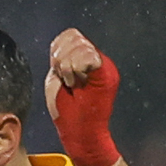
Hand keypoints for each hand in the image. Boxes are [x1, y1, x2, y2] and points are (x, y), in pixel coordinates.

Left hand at [43, 29, 120, 165]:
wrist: (78, 131)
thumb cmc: (67, 110)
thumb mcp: (57, 78)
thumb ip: (62, 59)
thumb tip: (60, 44)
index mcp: (85, 59)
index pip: (70, 34)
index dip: (58, 49)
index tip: (59, 72)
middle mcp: (97, 59)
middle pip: (73, 36)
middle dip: (61, 58)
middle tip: (66, 81)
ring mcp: (104, 65)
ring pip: (80, 45)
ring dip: (67, 67)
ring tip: (72, 84)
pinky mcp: (107, 73)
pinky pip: (88, 56)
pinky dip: (75, 70)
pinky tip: (78, 84)